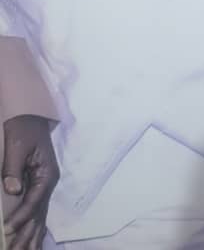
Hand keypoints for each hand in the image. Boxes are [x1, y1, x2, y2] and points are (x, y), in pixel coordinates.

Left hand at [2, 114, 59, 249]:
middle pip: (38, 215)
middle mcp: (48, 182)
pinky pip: (36, 212)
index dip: (20, 218)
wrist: (28, 116)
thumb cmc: (23, 128)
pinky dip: (34, 228)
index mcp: (47, 173)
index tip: (5, 231)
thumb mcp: (17, 145)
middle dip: (26, 236)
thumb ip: (14, 168)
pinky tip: (32, 240)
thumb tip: (12, 190)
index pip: (33, 201)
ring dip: (31, 236)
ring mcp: (44, 185)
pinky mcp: (37, 186)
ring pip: (39, 217)